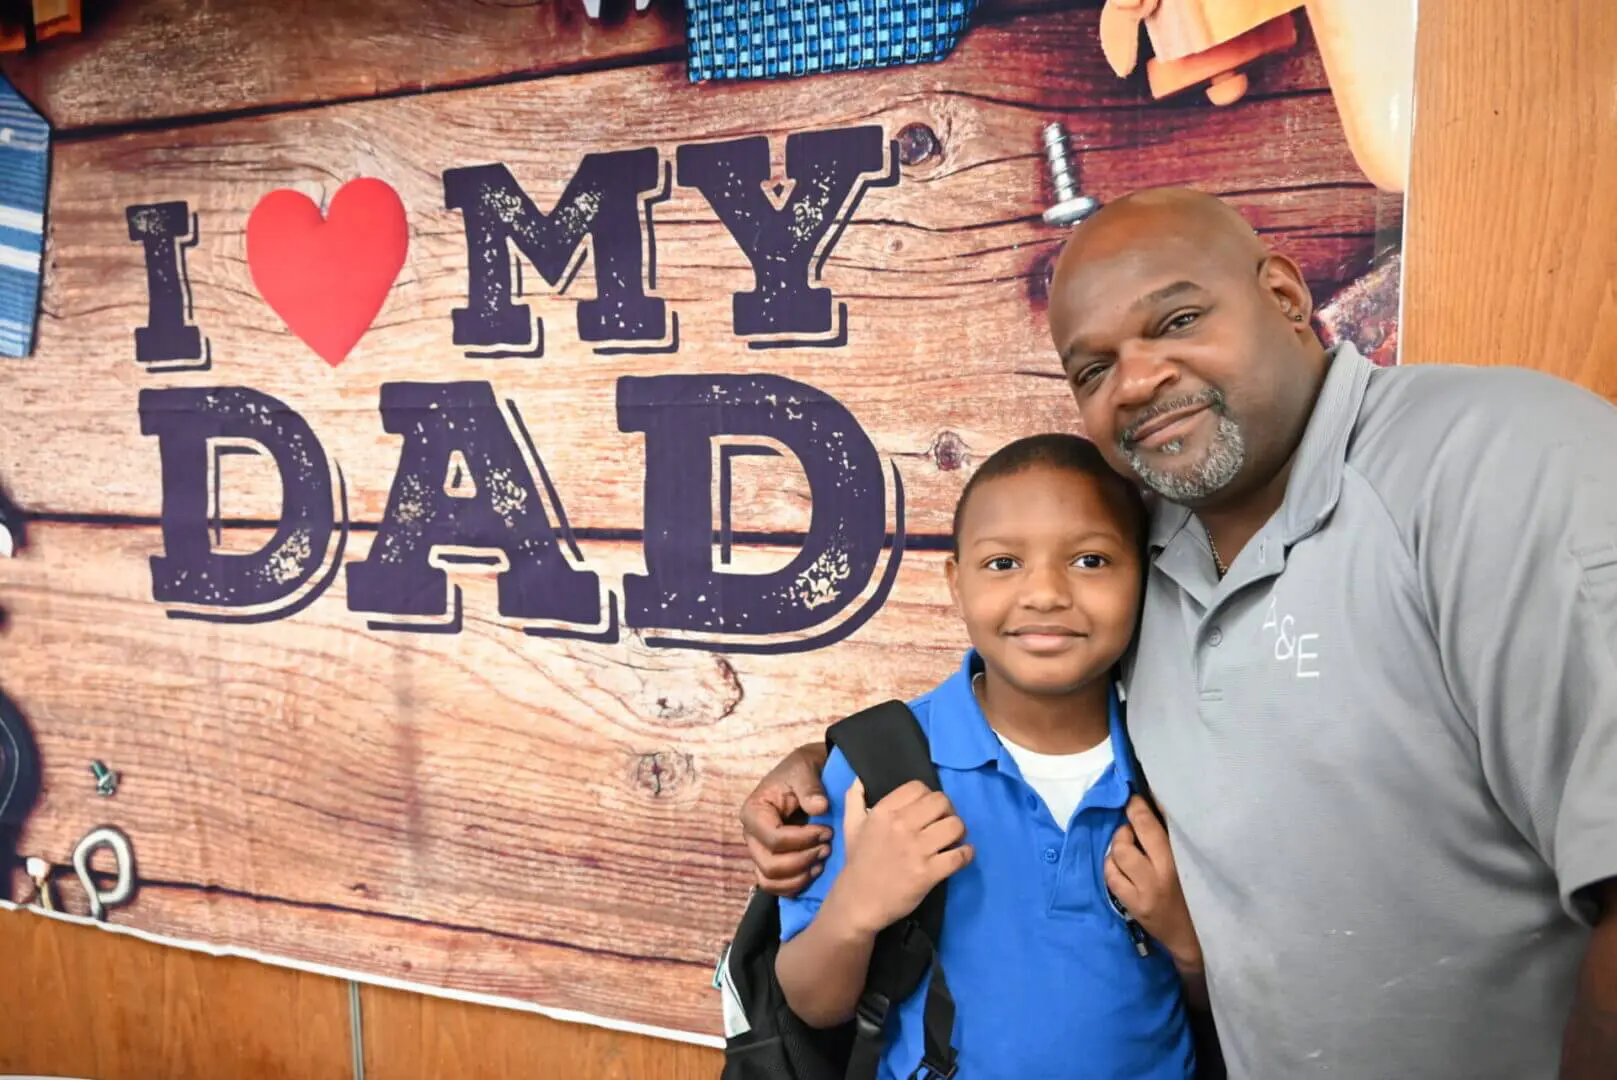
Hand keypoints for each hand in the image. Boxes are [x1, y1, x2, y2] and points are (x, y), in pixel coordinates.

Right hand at [740, 742, 832, 895]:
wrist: (807, 775)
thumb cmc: (802, 770)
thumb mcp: (805, 769)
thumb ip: (810, 787)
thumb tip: (819, 807)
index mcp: (754, 811)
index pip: (774, 839)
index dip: (803, 840)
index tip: (827, 831)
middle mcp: (752, 835)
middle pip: (770, 865)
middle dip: (802, 860)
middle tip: (827, 848)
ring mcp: (759, 851)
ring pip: (770, 880)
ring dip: (799, 876)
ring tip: (821, 862)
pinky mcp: (770, 861)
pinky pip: (775, 886)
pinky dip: (794, 885)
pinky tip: (814, 871)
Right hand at [823, 780, 973, 936]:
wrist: (858, 901)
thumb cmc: (858, 862)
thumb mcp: (851, 826)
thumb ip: (854, 799)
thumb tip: (859, 780)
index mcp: (884, 812)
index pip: (919, 788)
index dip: (928, 797)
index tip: (928, 811)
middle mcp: (901, 826)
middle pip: (942, 802)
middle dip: (947, 811)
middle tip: (943, 824)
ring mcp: (916, 850)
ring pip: (955, 825)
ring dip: (959, 832)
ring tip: (953, 840)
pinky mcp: (928, 873)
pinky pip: (960, 855)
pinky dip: (966, 854)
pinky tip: (961, 855)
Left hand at [1105, 795, 1201, 971]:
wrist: (1198, 939)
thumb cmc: (1201, 896)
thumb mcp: (1196, 865)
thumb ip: (1177, 841)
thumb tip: (1155, 809)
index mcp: (1180, 862)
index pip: (1153, 826)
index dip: (1140, 807)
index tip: (1135, 798)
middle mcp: (1160, 875)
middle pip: (1131, 836)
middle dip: (1128, 822)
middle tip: (1132, 821)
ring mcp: (1144, 892)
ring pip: (1118, 855)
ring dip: (1118, 844)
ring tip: (1127, 844)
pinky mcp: (1133, 906)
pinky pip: (1112, 878)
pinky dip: (1112, 866)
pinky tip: (1120, 865)